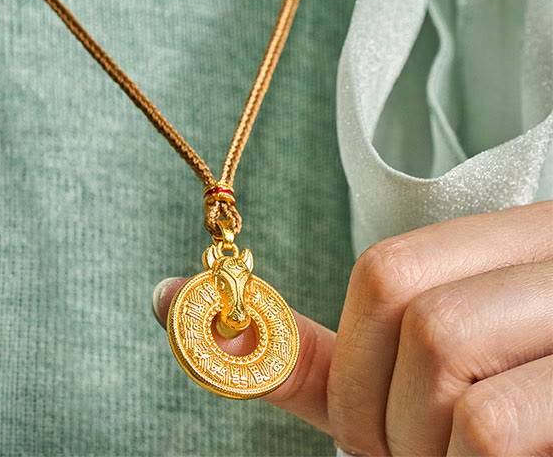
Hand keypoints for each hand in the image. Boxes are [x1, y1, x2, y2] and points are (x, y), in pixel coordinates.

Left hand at [152, 200, 552, 455]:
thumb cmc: (504, 426)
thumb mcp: (415, 383)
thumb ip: (318, 355)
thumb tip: (169, 298)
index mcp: (508, 247)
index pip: (386, 269)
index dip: (349, 360)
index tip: (359, 427)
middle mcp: (549, 258)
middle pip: (411, 307)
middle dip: (381, 410)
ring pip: (444, 348)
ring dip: (425, 444)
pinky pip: (492, 424)